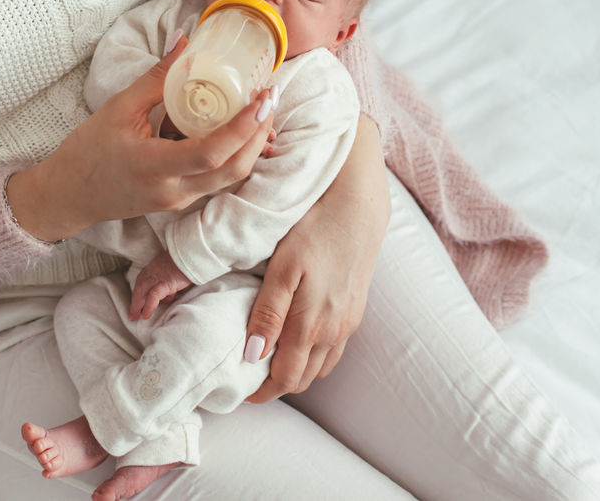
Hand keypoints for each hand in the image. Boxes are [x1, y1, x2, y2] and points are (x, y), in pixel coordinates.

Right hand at [6, 37, 277, 241]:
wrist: (68, 196)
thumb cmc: (87, 151)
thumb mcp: (119, 108)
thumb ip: (157, 77)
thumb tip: (185, 40)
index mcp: (155, 167)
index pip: (213, 152)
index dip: (244, 126)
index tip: (262, 97)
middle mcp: (174, 191)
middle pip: (234, 169)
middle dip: (259, 134)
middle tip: (269, 98)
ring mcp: (179, 201)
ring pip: (231, 178)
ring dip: (252, 146)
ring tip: (260, 111)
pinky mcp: (180, 201)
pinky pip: (218, 180)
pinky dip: (235, 155)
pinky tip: (238, 130)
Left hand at [130, 252, 193, 319]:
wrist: (189, 255)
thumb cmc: (183, 264)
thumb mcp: (171, 272)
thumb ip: (167, 283)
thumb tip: (168, 296)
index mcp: (151, 269)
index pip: (141, 284)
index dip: (138, 296)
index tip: (136, 306)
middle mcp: (150, 273)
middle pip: (139, 289)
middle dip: (135, 302)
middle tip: (133, 315)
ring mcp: (156, 278)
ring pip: (141, 293)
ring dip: (137, 306)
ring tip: (136, 317)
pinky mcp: (164, 284)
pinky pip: (153, 297)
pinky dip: (148, 306)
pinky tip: (146, 315)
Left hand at [244, 118, 387, 400]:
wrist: (358, 206)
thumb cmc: (314, 231)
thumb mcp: (283, 269)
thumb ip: (268, 314)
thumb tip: (252, 356)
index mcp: (312, 326)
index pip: (286, 379)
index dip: (263, 392)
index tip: (240, 391)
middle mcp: (334, 331)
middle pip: (304, 378)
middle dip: (278, 385)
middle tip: (250, 379)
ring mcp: (349, 322)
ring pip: (321, 366)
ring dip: (297, 372)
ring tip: (271, 362)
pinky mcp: (357, 309)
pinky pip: (335, 349)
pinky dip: (315, 357)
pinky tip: (300, 340)